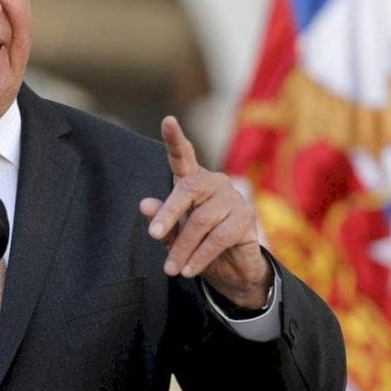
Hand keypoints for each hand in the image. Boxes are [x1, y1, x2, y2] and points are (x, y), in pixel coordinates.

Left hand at [139, 116, 269, 308]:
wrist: (230, 269)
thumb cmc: (196, 243)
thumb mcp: (173, 233)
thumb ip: (161, 218)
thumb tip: (144, 204)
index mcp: (192, 180)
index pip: (182, 155)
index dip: (175, 138)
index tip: (168, 120)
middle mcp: (214, 182)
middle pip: (188, 189)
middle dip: (169, 214)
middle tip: (153, 235)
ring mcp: (233, 198)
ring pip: (202, 220)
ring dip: (183, 247)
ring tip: (170, 269)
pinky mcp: (247, 218)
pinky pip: (218, 238)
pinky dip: (200, 256)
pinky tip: (188, 270)